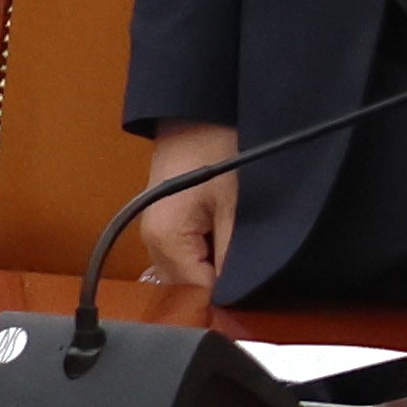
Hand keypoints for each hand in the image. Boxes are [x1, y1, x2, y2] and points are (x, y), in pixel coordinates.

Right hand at [128, 123, 242, 293]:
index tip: (255, 284)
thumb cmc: (215, 148)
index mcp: (165, 240)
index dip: (228, 293)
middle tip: (250, 259)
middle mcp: (151, 244)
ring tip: (234, 238)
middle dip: (220, 281)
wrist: (197, 112)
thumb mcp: (234, 205)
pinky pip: (185, 256)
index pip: (198, 292)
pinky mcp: (163, 226)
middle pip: (189, 287)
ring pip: (187, 274)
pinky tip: (223, 232)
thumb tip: (238, 294)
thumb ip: (233, 255)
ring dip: (213, 266)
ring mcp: (154, 236)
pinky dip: (206, 252)